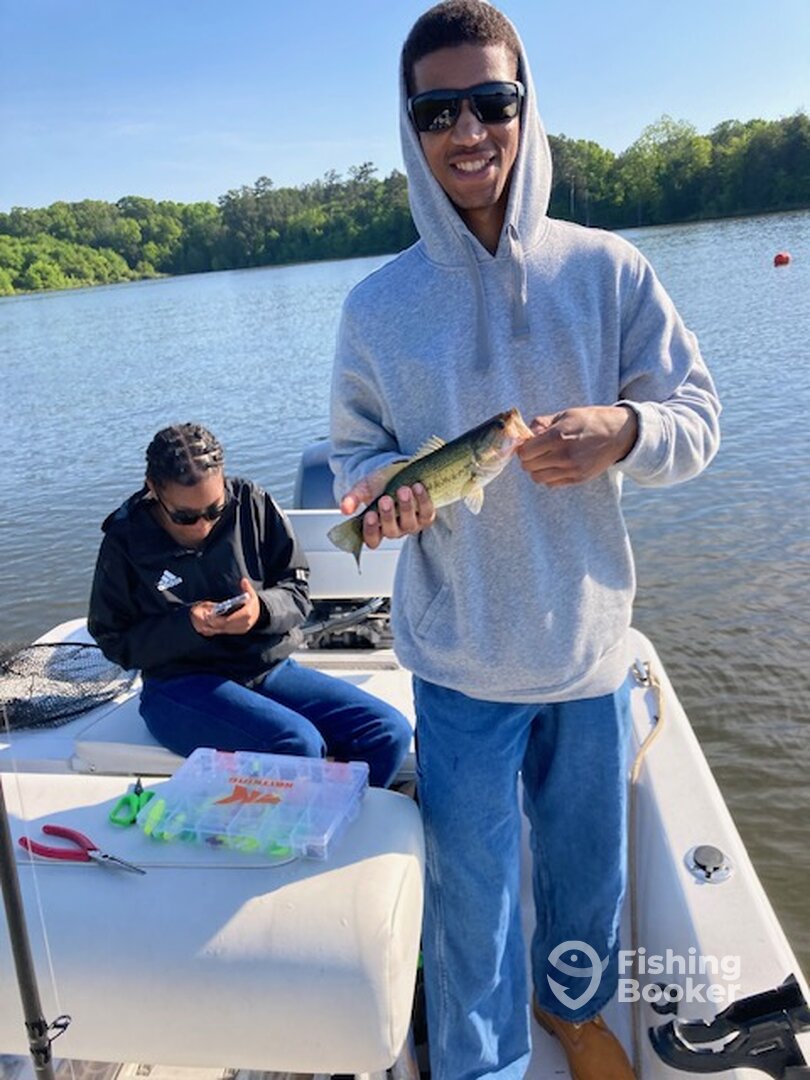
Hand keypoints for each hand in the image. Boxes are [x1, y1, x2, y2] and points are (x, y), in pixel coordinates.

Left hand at [189, 578, 261, 636]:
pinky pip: (226, 631)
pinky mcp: (237, 631)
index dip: (222, 617)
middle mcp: (245, 623)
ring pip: (225, 629)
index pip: (232, 618)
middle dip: (215, 622)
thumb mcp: (251, 594)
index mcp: (248, 613)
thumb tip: (243, 580)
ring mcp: (241, 629)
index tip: (212, 614)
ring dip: (214, 626)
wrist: (259, 615)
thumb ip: (247, 587)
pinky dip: (216, 629)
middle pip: (227, 624)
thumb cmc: (252, 603)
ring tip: (205, 621)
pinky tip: (208, 627)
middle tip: (205, 617)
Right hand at [340, 472, 435, 552]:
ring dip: (406, 507)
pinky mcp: (426, 517)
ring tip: (403, 490)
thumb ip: (352, 498)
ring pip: (409, 524)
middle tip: (385, 499)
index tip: (369, 515)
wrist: (399, 472)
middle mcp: (394, 530)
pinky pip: (426, 513)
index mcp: (376, 527)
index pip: (372, 540)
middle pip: (391, 532)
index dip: (371, 531)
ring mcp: (411, 525)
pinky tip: (417, 487)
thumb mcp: (363, 488)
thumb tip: (344, 508)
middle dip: (388, 516)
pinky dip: (423, 500)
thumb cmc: (380, 484)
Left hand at [517, 405, 637, 487]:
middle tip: (535, 451)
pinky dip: (548, 476)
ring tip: (545, 459)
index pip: (525, 452)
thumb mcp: (565, 415)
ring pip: (538, 478)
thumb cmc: (591, 421)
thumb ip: (542, 424)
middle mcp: (563, 456)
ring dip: (537, 469)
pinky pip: (552, 484)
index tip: (527, 444)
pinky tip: (556, 466)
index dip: (523, 448)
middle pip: (529, 466)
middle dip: (528, 459)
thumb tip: (525, 434)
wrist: (619, 434)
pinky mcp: (578, 479)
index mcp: (558, 437)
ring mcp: (571, 469)